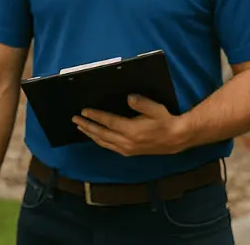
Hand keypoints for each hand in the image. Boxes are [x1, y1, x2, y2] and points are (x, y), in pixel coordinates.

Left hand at [73, 95, 190, 156]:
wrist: (175, 139)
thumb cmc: (165, 121)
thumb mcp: (155, 108)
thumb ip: (141, 103)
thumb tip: (128, 97)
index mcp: (132, 130)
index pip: (108, 122)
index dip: (95, 116)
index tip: (83, 111)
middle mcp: (126, 142)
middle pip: (102, 134)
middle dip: (87, 126)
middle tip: (74, 119)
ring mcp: (127, 149)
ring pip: (103, 142)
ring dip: (90, 134)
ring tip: (80, 127)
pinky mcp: (129, 152)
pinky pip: (109, 147)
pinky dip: (99, 141)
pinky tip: (95, 137)